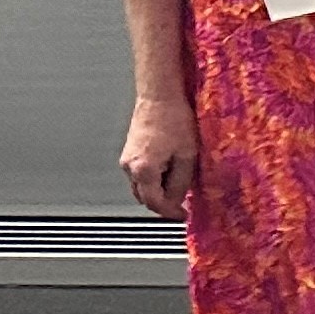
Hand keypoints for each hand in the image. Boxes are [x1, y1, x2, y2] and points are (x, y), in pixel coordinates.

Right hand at [119, 96, 197, 219]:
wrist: (159, 97)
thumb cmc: (174, 120)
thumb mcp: (188, 156)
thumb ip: (182, 183)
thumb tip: (179, 200)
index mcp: (143, 170)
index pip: (155, 203)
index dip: (170, 213)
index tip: (183, 216)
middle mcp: (130, 166)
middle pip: (146, 197)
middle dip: (165, 202)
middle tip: (184, 201)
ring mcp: (127, 159)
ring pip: (142, 187)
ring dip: (160, 189)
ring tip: (180, 178)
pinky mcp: (129, 153)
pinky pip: (141, 174)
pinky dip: (154, 178)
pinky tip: (171, 166)